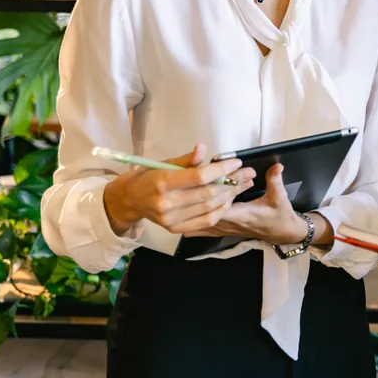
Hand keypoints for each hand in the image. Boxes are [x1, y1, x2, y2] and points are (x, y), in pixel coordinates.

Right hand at [103, 144, 254, 235]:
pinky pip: (205, 221)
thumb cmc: (149, 176)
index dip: (221, 169)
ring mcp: (171, 219)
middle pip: (208, 193)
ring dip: (231, 195)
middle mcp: (167, 204)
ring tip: (244, 184)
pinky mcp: (175, 229)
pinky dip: (220, 210)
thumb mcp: (164, 163)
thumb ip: (186, 159)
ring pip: (209, 207)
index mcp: (162, 183)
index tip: (236, 161)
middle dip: (232, 182)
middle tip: (248, 173)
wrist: (129, 200)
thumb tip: (203, 148)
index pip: (199, 177)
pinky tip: (230, 199)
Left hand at [186, 164, 323, 245]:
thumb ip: (275, 181)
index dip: (211, 191)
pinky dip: (191, 220)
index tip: (205, 177)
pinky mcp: (222, 231)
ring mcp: (224, 229)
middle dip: (197, 195)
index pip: (220, 204)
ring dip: (191, 208)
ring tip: (181, 193)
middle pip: (205, 210)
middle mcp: (228, 224)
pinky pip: (201, 228)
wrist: (281, 233)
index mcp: (241, 215)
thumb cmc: (280, 215)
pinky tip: (181, 213)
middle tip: (191, 178)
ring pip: (200, 220)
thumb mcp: (280, 197)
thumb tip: (277, 166)